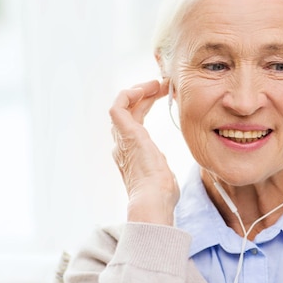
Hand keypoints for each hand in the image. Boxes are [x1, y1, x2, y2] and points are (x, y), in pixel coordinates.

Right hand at [109, 80, 178, 224]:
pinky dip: (130, 94)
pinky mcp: (125, 133)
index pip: (135, 121)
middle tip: (163, 85)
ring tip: (157, 83)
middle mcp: (123, 145)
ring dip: (139, 90)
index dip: (146, 105)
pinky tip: (147, 89)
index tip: (163, 95)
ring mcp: (122, 139)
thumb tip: (163, 170)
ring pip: (123, 106)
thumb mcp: (164, 175)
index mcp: (132, 154)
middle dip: (145, 95)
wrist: (154, 200)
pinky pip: (119, 106)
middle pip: (129, 111)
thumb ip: (161, 166)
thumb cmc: (161, 195)